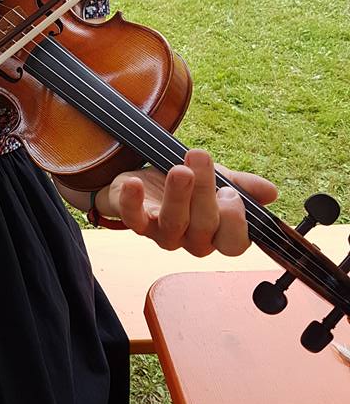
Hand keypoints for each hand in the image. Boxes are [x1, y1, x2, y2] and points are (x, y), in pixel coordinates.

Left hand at [98, 149, 277, 257]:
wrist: (148, 181)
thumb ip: (244, 186)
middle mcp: (192, 240)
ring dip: (177, 195)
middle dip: (204, 192)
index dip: (234, 222)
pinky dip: (133, 202)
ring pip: (173, 223)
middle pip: (204, 227)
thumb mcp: (221, 181)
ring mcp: (163, 234)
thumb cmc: (190, 187)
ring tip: (180, 169)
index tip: (231, 192)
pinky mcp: (137, 222)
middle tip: (201, 159)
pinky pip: (134, 218)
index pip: (234, 244)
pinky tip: (134, 184)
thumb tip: (271, 192)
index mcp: (218, 234)